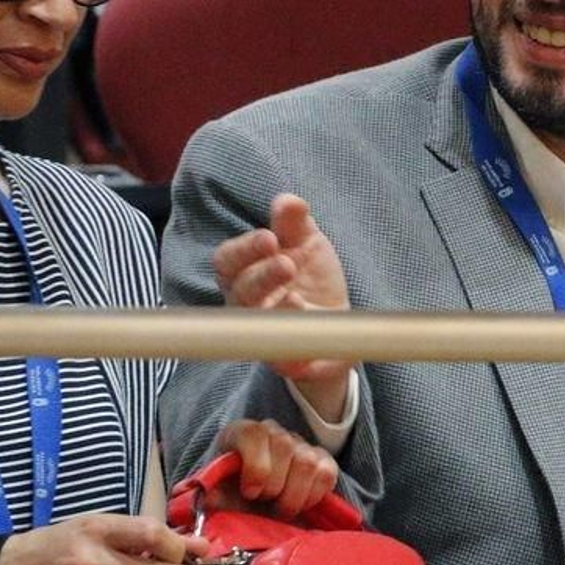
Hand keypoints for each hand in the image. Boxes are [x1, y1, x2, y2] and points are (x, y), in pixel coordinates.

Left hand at [209, 419, 339, 520]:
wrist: (252, 506)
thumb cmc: (233, 498)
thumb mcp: (216, 497)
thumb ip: (210, 496)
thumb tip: (208, 498)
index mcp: (241, 433)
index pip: (254, 433)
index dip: (255, 465)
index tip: (250, 493)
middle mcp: (273, 431)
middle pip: (284, 445)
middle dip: (274, 485)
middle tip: (265, 504)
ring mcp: (300, 444)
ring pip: (307, 461)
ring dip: (293, 495)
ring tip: (280, 509)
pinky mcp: (323, 460)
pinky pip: (326, 473)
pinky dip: (313, 496)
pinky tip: (298, 504)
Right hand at [212, 194, 352, 413]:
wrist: (336, 321)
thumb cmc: (310, 277)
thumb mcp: (306, 243)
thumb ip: (294, 222)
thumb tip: (287, 200)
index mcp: (246, 273)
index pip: (228, 261)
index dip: (244, 250)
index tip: (270, 238)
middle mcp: (248, 306)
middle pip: (239, 293)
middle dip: (261, 277)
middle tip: (287, 264)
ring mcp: (265, 336)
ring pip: (255, 328)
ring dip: (274, 313)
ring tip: (296, 299)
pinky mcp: (289, 362)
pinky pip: (284, 363)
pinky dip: (292, 356)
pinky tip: (306, 342)